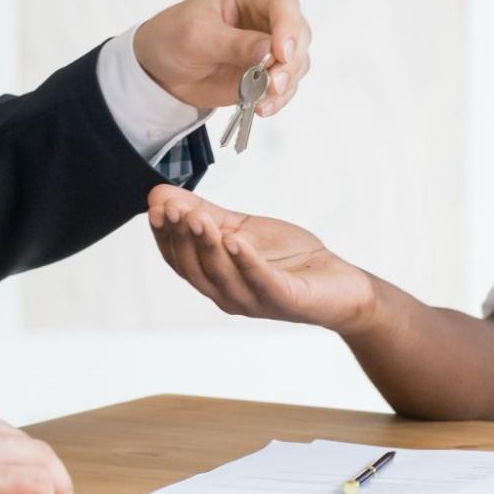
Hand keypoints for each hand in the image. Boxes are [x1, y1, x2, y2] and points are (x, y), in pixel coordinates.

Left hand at [133, 0, 311, 113]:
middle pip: (298, 32)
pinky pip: (288, 83)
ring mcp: (273, 39)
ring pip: (298, 60)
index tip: (282, 55)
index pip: (282, 2)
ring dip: (285, 82)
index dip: (288, 28)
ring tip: (261, 99)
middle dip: (290, 61)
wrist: (163, 69)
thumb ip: (234, 43)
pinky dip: (279, 97)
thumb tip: (269, 52)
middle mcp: (269, 9)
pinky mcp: (272, 67)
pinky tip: (261, 106)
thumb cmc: (173, 36)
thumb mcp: (196, 36)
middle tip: (274, 84)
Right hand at [148, 185, 376, 333]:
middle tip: (172, 207)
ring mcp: (255, 300)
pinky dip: (246, 260)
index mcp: (215, 277)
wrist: (338, 284)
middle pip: (194, 268)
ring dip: (206, 245)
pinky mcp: (285, 299)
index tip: (155, 205)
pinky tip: (235, 240)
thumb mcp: (242, 228)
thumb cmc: (288, 258)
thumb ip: (206, 213)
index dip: (163, 234)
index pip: (178, 259)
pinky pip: (261, 281)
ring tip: (197, 217)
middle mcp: (228, 294)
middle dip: (180, 236)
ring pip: (221, 274)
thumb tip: (161, 193)